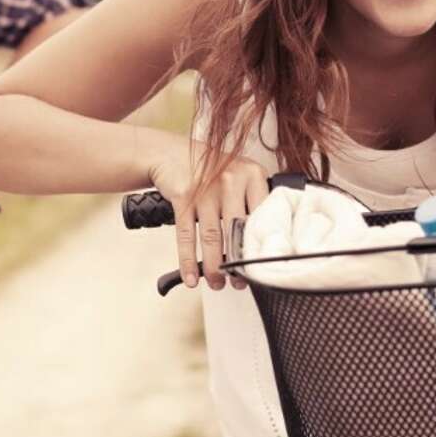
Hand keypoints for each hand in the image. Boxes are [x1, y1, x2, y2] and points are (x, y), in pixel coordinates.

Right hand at [146, 138, 270, 290]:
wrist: (171, 153)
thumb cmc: (210, 170)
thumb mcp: (238, 175)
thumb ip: (253, 199)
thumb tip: (264, 241)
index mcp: (252, 174)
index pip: (264, 215)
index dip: (261, 245)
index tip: (261, 267)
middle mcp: (231, 179)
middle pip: (238, 230)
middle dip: (238, 262)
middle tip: (239, 282)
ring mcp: (206, 188)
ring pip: (212, 236)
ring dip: (214, 266)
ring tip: (216, 283)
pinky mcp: (184, 196)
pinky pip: (187, 235)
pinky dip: (187, 260)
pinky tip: (190, 276)